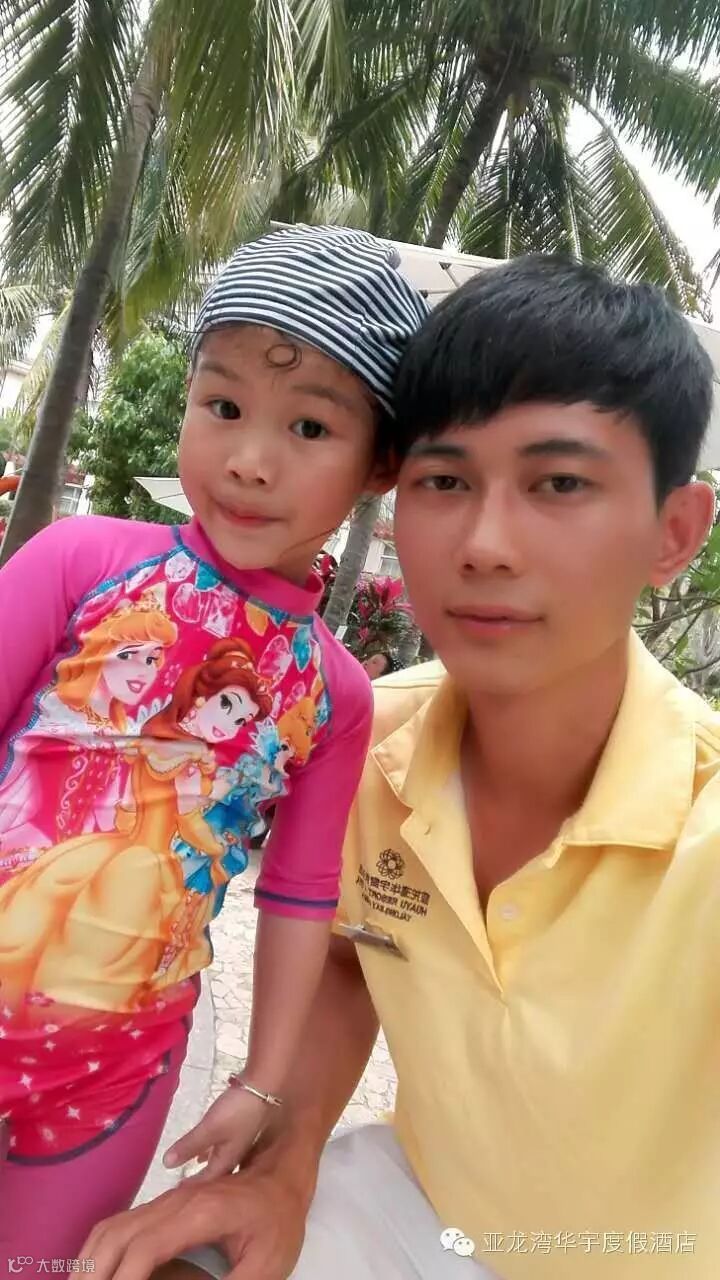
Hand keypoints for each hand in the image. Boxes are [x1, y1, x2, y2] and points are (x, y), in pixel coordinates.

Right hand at [80, 1161, 308, 1279]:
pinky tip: (95, 1272)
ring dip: (90, 1260)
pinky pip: (120, 1223)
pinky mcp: (165, 1204)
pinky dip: (99, 1249)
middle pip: (117, 1234)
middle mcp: (176, 1201)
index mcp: (200, 1213)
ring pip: (112, 1225)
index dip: (122, 1279)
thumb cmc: (278, 1222)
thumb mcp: (268, 1265)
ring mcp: (167, 1200)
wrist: (283, 1177)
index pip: (146, 1247)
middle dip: (94, 1273)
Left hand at [164, 1086, 267, 1179]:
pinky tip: (203, 1152)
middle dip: (198, 1182)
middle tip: (180, 1189)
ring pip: (217, 1162)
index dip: (190, 1189)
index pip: (206, 1183)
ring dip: (203, 1169)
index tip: (174, 1198)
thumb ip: (188, 1146)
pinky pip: (219, 1149)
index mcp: (227, 1162)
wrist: (262, 1088)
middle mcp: (234, 1157)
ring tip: (190, 1174)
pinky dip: (208, 1153)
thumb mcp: (209, 1129)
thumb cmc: (236, 1112)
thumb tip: (165, 1166)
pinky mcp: (238, 1130)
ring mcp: (237, 1143)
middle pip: (213, 1176)